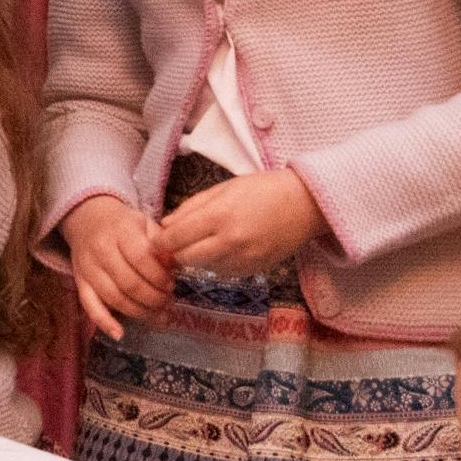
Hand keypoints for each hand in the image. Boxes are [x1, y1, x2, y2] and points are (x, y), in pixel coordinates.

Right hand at [65, 191, 172, 340]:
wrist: (87, 219)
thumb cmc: (123, 224)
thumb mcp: (144, 223)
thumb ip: (161, 244)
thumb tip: (175, 268)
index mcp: (120, 231)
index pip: (141, 258)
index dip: (159, 276)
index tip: (171, 284)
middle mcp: (101, 250)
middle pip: (129, 283)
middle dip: (153, 298)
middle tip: (168, 302)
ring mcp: (88, 269)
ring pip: (114, 298)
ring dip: (139, 312)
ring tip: (158, 316)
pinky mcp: (80, 282)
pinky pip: (90, 306)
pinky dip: (104, 322)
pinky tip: (120, 334)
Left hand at [155, 167, 322, 279]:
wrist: (304, 206)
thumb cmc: (262, 190)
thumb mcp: (222, 189)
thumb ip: (191, 208)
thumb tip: (164, 225)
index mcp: (219, 216)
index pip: (175, 238)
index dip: (161, 241)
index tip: (156, 240)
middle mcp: (230, 242)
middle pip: (185, 258)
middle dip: (176, 251)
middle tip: (178, 241)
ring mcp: (243, 260)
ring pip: (202, 267)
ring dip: (197, 257)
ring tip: (208, 239)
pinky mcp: (253, 271)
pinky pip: (222, 272)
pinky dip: (216, 262)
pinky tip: (226, 247)